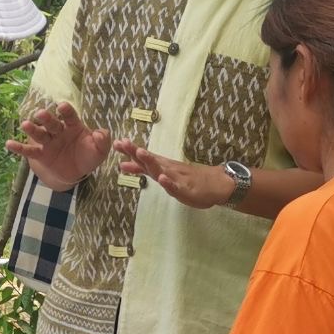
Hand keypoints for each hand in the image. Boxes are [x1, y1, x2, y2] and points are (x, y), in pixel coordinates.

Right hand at [7, 101, 111, 190]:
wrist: (75, 172)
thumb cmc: (87, 156)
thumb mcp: (100, 151)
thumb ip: (103, 141)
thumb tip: (101, 133)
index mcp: (73, 126)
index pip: (70, 116)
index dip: (66, 111)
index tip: (63, 106)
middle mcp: (58, 131)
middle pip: (52, 123)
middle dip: (46, 118)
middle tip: (41, 114)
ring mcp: (48, 142)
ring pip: (39, 134)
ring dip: (32, 129)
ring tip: (25, 125)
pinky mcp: (40, 154)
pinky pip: (29, 151)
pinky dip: (19, 148)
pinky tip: (8, 144)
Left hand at [120, 143, 235, 210]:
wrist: (217, 183)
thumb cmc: (188, 178)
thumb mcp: (162, 173)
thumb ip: (143, 169)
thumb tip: (122, 165)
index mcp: (162, 165)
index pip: (144, 157)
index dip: (130, 150)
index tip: (116, 143)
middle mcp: (168, 168)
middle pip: (150, 160)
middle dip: (136, 152)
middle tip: (123, 143)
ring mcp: (178, 178)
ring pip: (163, 170)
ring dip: (151, 162)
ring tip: (141, 153)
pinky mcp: (188, 190)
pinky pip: (177, 187)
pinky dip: (169, 183)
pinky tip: (162, 179)